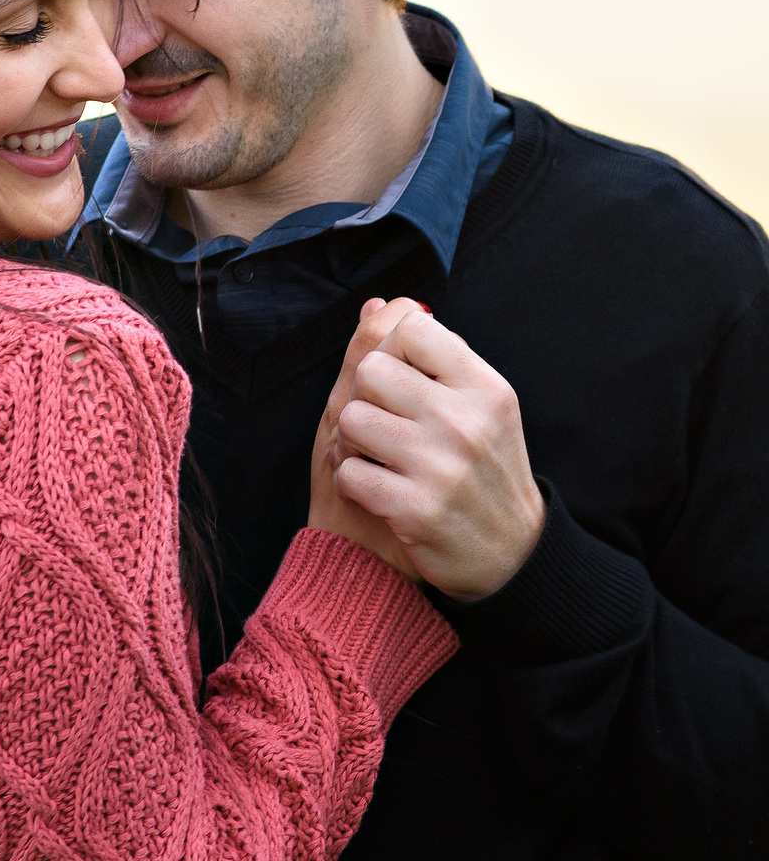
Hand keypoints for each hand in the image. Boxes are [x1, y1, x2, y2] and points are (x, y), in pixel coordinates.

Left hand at [331, 301, 546, 600]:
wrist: (512, 554)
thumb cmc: (487, 470)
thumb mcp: (480, 406)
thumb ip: (433, 356)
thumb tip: (376, 305)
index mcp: (485, 389)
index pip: (414, 330)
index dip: (394, 352)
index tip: (402, 382)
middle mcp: (465, 422)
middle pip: (372, 370)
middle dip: (367, 396)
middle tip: (383, 424)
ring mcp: (440, 467)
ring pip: (351, 419)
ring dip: (352, 441)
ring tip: (375, 456)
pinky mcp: (415, 510)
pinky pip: (348, 472)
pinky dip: (351, 481)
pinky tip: (373, 489)